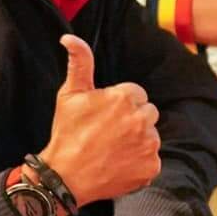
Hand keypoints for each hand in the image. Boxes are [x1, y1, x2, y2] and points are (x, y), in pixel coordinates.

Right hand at [40, 36, 160, 206]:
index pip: (136, 95)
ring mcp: (149, 144)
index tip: (103, 118)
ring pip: (151, 136)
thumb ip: (80, 62)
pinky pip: (152, 159)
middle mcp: (142, 119)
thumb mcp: (70, 94)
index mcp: (126, 97)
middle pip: (148, 113)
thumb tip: (70, 38)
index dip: (119, 106)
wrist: (64, 176)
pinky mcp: (152, 166)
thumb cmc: (67, 133)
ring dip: (138, 141)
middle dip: (132, 120)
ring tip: (112, 149)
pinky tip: (119, 164)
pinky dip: (139, 163)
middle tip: (108, 134)